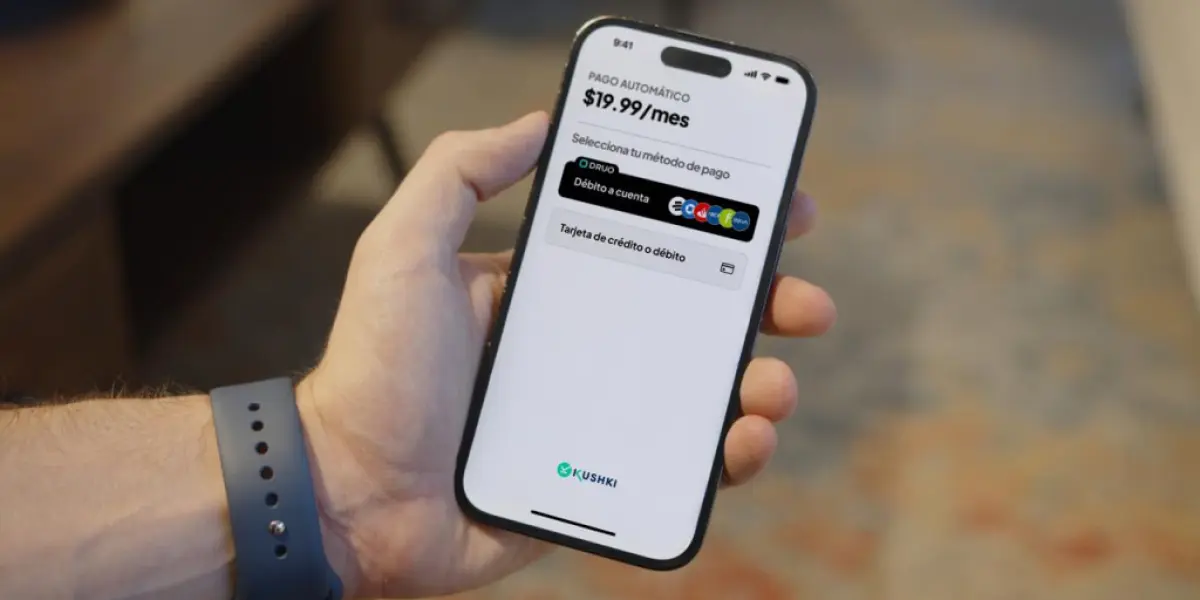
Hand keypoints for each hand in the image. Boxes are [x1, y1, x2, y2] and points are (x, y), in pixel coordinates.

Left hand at [297, 112, 835, 597]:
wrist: (353, 492)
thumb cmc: (372, 369)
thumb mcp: (403, 249)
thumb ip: (458, 173)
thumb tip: (536, 123)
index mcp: (552, 288)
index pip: (653, 244)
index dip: (719, 224)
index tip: (774, 207)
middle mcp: (586, 346)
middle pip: (698, 317)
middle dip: (766, 302)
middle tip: (805, 300)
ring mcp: (600, 413)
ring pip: (706, 392)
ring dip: (761, 382)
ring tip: (772, 384)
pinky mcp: (605, 478)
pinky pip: (685, 465)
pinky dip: (732, 455)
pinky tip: (742, 441)